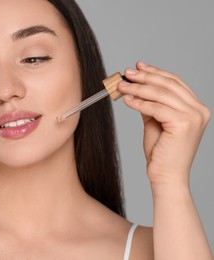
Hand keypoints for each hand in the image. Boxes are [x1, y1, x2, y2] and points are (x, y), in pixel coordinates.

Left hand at [118, 62, 209, 186]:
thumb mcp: (155, 122)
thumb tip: (137, 88)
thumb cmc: (161, 152)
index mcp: (195, 107)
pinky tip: (126, 100)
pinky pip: (155, 108)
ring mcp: (194, 116)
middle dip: (144, 77)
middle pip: (168, 85)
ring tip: (121, 86)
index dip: (155, 72)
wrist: (166, 175)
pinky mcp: (184, 124)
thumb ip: (151, 105)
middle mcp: (199, 110)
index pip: (174, 82)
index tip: (138, 66)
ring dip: (138, 88)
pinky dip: (139, 103)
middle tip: (126, 73)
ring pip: (161, 94)